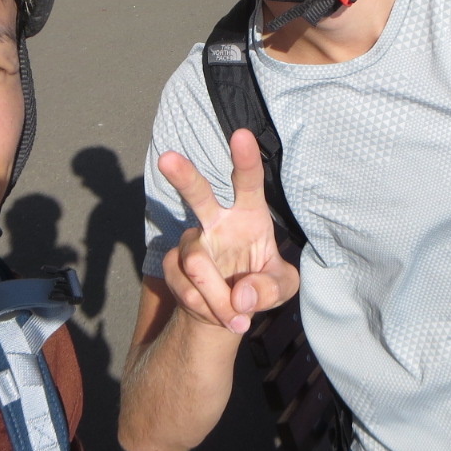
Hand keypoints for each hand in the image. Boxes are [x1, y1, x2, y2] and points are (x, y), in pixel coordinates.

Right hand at [158, 129, 300, 334]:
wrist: (228, 310)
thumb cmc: (262, 285)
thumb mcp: (283, 289)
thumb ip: (271, 289)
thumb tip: (242, 295)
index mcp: (249, 214)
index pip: (248, 182)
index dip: (245, 159)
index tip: (241, 134)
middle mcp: (217, 220)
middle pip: (198, 194)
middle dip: (183, 175)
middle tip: (167, 158)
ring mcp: (192, 241)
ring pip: (196, 262)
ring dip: (217, 296)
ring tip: (236, 316)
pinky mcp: (174, 264)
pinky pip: (184, 285)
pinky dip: (205, 307)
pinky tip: (218, 314)